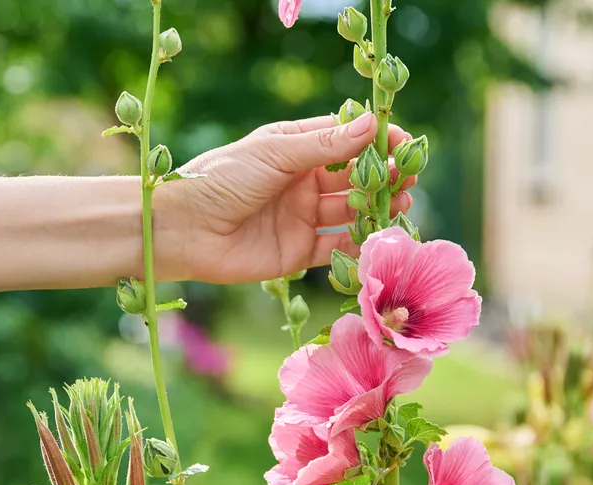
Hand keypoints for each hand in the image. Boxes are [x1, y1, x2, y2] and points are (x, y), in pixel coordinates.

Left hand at [159, 114, 415, 284]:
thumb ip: (326, 145)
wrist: (183, 230)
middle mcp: (301, 181)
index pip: (345, 139)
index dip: (376, 140)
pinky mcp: (298, 252)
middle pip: (353, 177)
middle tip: (408, 178)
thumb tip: (372, 124)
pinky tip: (378, 238)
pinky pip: (337, 249)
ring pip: (350, 212)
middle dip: (383, 177)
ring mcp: (301, 217)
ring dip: (376, 208)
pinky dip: (359, 245)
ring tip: (401, 204)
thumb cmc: (222, 179)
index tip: (405, 143)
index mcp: (294, 148)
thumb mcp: (276, 154)